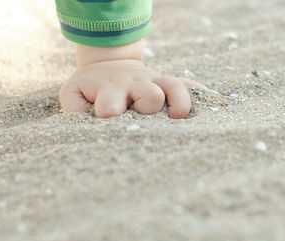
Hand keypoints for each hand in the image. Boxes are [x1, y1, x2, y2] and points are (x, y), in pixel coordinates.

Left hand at [59, 59, 198, 118]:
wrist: (107, 67)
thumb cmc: (89, 89)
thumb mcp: (73, 96)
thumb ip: (74, 112)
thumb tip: (86, 130)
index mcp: (110, 91)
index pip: (111, 109)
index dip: (110, 118)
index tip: (109, 124)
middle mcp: (135, 85)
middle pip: (149, 96)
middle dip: (148, 108)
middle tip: (143, 118)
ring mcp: (154, 82)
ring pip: (173, 87)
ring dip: (179, 102)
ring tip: (179, 118)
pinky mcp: (166, 82)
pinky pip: (187, 85)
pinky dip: (199, 94)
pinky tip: (211, 103)